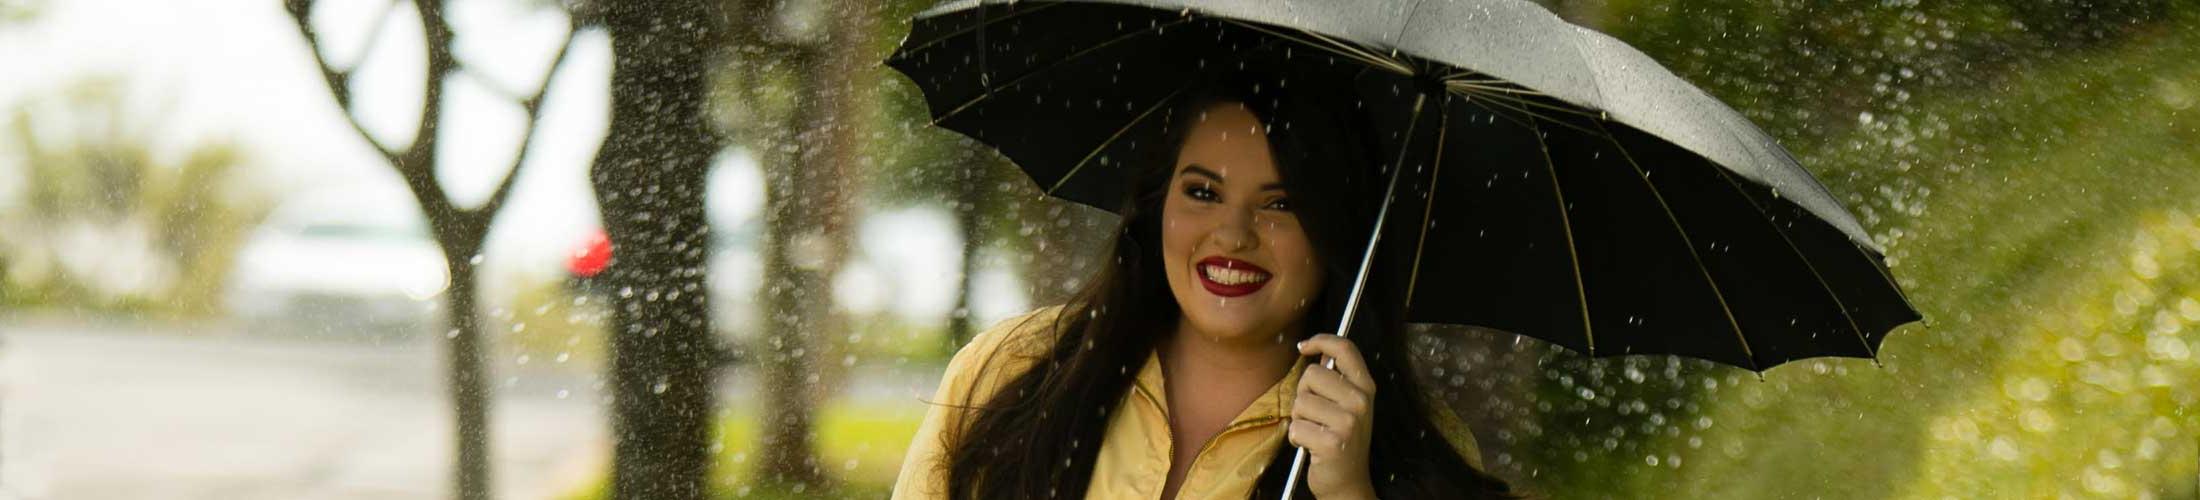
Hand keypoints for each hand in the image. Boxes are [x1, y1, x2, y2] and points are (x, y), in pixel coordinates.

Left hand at [1289, 334, 1379, 499]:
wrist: (1348, 481)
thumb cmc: (1341, 439)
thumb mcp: (1348, 405)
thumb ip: (1335, 379)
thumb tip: (1313, 350)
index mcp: (1366, 387)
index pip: (1345, 349)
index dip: (1321, 340)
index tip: (1304, 346)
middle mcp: (1361, 401)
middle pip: (1311, 375)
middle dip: (1303, 394)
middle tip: (1316, 415)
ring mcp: (1348, 422)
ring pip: (1300, 402)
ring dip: (1300, 419)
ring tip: (1315, 431)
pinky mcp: (1332, 442)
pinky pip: (1296, 427)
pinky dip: (1296, 438)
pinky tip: (1311, 446)